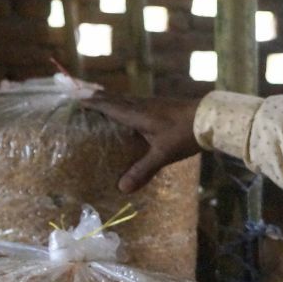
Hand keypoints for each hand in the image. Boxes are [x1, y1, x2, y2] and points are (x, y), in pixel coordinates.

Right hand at [82, 95, 201, 192]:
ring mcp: (151, 103)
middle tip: (76, 93)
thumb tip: (122, 188)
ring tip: (96, 99)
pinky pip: (134, 102)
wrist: (210, 118)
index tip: (72, 98)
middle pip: (112, 97)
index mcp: (136, 113)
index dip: (90, 102)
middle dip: (94, 95)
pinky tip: (127, 110)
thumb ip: (143, 170)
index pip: (107, 105)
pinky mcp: (160, 105)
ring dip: (108, 97)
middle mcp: (140, 104)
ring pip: (124, 97)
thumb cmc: (184, 134)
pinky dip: (123, 103)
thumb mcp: (163, 154)